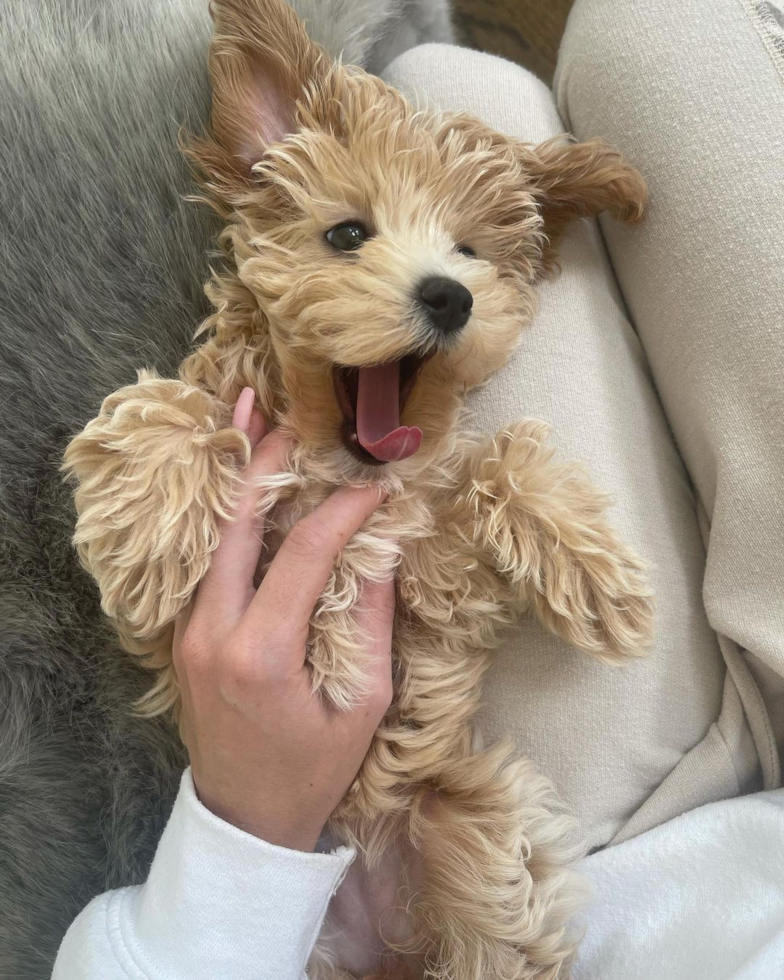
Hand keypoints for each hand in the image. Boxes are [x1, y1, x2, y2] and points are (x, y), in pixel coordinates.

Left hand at [173, 387, 393, 850]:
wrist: (245, 817)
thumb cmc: (312, 768)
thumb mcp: (360, 703)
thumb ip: (370, 620)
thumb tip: (385, 545)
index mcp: (262, 652)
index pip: (305, 552)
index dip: (344, 509)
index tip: (377, 484)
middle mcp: (212, 630)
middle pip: (237, 524)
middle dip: (268, 463)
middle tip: (297, 416)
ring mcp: (187, 629)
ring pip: (211, 533)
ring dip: (236, 475)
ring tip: (251, 414)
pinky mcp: (184, 631)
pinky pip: (206, 557)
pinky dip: (226, 512)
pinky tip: (240, 476)